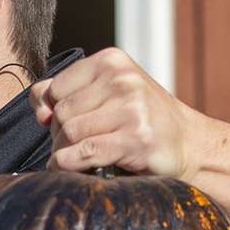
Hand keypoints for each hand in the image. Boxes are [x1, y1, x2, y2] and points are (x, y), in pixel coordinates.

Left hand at [27, 47, 201, 180]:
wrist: (189, 144)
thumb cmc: (141, 120)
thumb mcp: (107, 93)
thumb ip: (67, 92)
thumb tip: (41, 110)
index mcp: (112, 61)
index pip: (55, 88)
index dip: (52, 112)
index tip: (62, 125)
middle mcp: (122, 79)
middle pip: (62, 113)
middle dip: (60, 135)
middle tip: (75, 146)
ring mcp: (131, 107)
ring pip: (70, 133)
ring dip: (66, 152)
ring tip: (78, 158)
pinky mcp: (136, 138)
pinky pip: (85, 152)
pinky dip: (70, 164)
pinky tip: (72, 168)